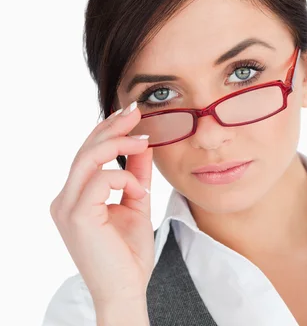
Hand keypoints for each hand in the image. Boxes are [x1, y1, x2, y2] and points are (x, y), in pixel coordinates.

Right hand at [50, 101, 153, 305]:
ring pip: (88, 158)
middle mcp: (65, 199)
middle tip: (137, 112)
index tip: (131, 115)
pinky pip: (101, 179)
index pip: (87, 154)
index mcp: (75, 197)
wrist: (127, 289)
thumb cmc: (129, 253)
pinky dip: (126, 179)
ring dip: (120, 145)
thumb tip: (144, 146)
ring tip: (145, 141)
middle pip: (85, 150)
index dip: (108, 130)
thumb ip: (136, 175)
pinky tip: (141, 193)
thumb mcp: (136, 203)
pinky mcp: (77, 216)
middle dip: (112, 127)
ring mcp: (67, 207)